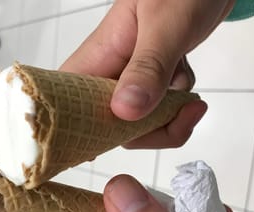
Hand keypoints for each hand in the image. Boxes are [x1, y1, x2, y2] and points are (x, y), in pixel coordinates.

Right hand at [60, 0, 234, 147]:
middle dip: (150, 128)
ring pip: (138, 125)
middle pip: (111, 129)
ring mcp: (128, 82)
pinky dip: (179, 104)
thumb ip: (148, 67)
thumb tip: (125, 112)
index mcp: (96, 58)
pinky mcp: (148, 84)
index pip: (66, 106)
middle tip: (182, 109)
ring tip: (187, 83)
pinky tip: (184, 74)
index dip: (76, 135)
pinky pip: (159, 113)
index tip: (108, 145)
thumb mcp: (166, 23)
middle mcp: (106, 76)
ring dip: (170, 115)